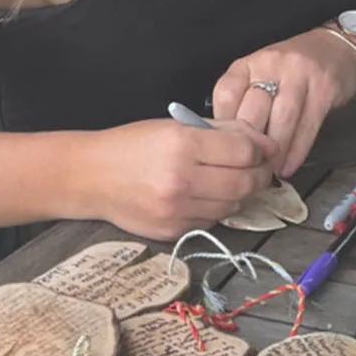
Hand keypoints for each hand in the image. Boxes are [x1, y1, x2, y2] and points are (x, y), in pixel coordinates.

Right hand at [81, 119, 276, 240]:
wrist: (90, 177)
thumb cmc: (132, 145)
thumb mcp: (175, 126)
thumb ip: (223, 130)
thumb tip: (265, 142)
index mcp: (182, 144)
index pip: (244, 152)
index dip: (261, 150)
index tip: (263, 149)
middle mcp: (181, 179)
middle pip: (245, 183)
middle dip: (259, 175)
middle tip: (258, 168)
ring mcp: (176, 209)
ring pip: (233, 206)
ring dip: (242, 194)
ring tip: (233, 181)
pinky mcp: (173, 230)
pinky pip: (213, 221)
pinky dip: (219, 209)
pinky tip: (209, 196)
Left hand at [212, 28, 355, 176]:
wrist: (336, 48)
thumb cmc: (291, 70)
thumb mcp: (260, 76)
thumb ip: (244, 102)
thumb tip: (229, 144)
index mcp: (249, 63)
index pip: (226, 94)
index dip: (224, 127)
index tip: (227, 149)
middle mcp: (272, 64)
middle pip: (254, 110)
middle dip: (250, 144)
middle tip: (248, 170)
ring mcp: (300, 74)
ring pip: (282, 120)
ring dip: (275, 152)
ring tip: (270, 172)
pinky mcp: (324, 88)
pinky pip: (308, 126)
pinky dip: (297, 151)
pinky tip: (289, 166)